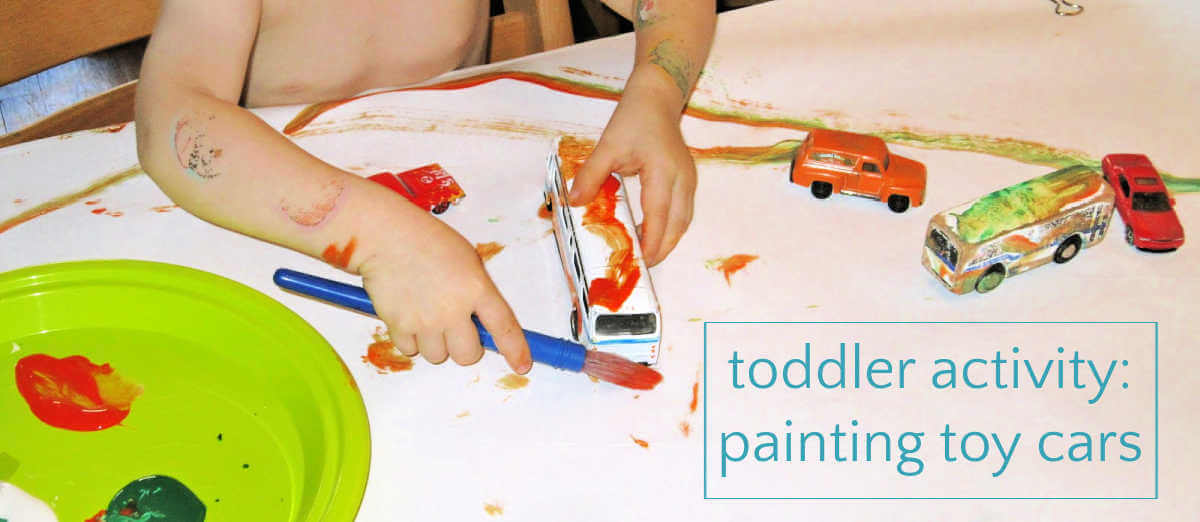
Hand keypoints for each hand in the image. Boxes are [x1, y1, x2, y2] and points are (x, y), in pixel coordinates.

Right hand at [358, 213, 531, 372]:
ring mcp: (426, 320)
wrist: (385, 235)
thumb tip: (479, 322)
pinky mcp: (400, 326)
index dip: (515, 350)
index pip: (504, 327)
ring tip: (425, 315)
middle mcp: (454, 309)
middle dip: (463, 347)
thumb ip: (477, 291)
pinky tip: (407, 314)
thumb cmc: (426, 240)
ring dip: (434, 343)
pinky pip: (410, 350)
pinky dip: (410, 339)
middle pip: (468, 355)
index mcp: (477, 288)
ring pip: (437, 356)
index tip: (522, 365)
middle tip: (453, 328)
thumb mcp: (466, 259)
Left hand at [568, 74, 696, 265]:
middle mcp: (682, 179)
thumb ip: (591, 176)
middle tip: (640, 266)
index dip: (652, 241)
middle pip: (678, 225)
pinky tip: (651, 233)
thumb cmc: (634, 119)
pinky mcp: (687, 180)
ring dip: (667, 240)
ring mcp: (688, 180)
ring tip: (644, 254)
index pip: (660, 215)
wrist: (656, 98)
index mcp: (663, 171)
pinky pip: (682, 212)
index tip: (641, 261)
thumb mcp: (607, 145)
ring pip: (683, 221)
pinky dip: (669, 228)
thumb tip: (574, 203)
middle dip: (662, 249)